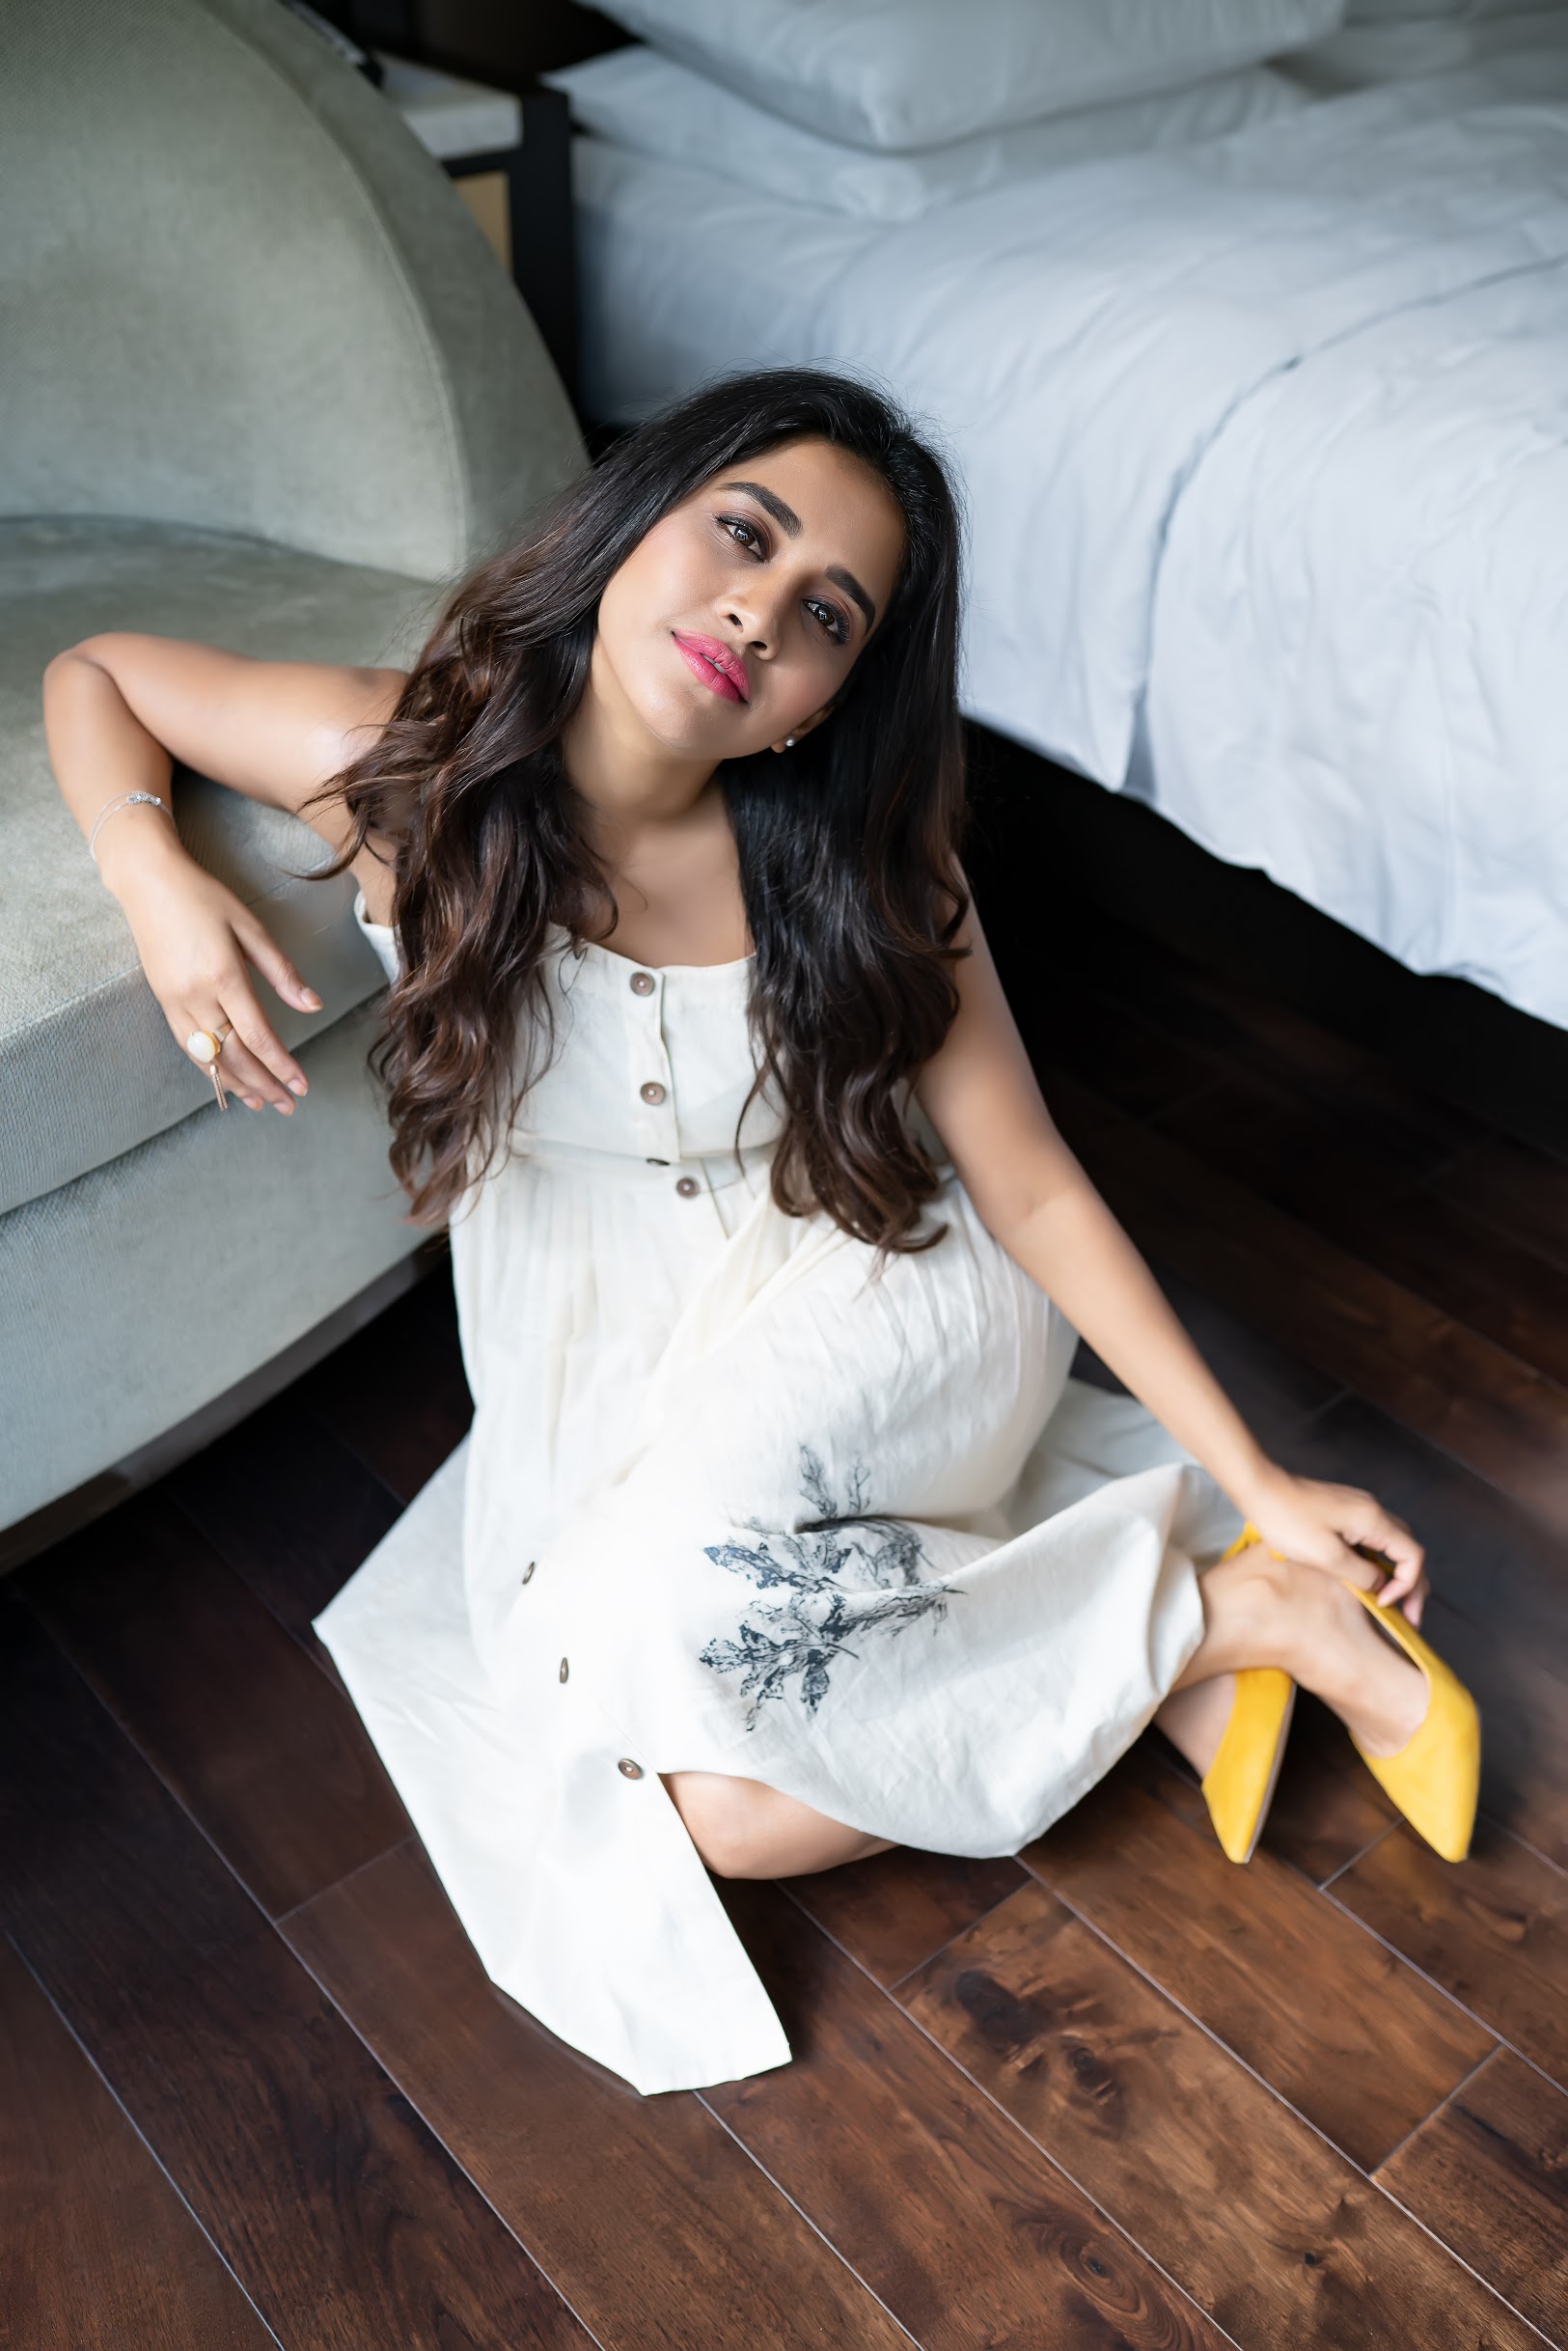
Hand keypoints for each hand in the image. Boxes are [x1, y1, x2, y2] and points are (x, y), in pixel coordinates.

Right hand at [112, 835, 322, 1113]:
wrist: (148, 883)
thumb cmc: (205, 898)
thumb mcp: (251, 928)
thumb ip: (281, 971)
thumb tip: (313, 1005)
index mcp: (224, 976)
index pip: (258, 1035)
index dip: (281, 1065)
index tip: (301, 1085)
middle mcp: (196, 996)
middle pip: (234, 1054)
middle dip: (263, 1083)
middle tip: (288, 1105)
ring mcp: (175, 1001)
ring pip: (208, 1056)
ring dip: (235, 1083)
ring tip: (261, 1102)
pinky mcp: (162, 1000)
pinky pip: (188, 1045)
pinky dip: (209, 1067)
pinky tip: (224, 1078)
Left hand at [1241, 1467, 1427, 1624]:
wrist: (1260, 1489)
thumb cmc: (1287, 1521)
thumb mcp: (1326, 1556)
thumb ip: (1361, 1574)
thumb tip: (1380, 1585)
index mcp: (1373, 1521)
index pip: (1413, 1556)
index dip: (1407, 1585)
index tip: (1385, 1604)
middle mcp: (1373, 1511)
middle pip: (1408, 1551)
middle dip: (1412, 1585)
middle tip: (1409, 1617)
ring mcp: (1359, 1510)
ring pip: (1392, 1546)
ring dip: (1396, 1575)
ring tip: (1392, 1603)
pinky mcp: (1345, 1512)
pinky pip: (1373, 1540)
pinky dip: (1378, 1562)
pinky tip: (1367, 1579)